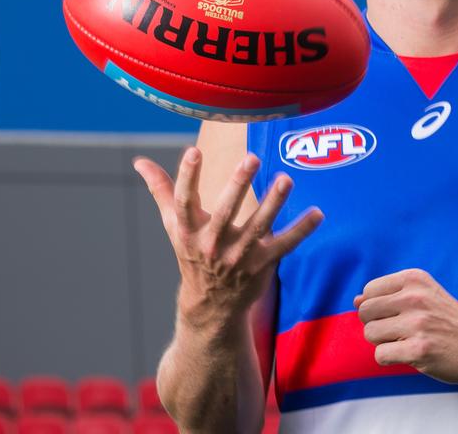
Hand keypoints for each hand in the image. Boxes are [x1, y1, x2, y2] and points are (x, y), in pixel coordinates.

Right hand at [135, 148, 322, 330]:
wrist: (210, 305)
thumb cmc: (192, 253)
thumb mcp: (175, 225)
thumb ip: (162, 190)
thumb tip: (139, 161)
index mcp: (189, 230)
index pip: (185, 201)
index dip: (187, 176)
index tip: (193, 151)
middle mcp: (212, 243)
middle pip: (225, 211)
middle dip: (238, 184)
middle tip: (252, 157)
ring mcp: (239, 256)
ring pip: (258, 226)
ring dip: (274, 202)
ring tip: (287, 178)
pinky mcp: (262, 264)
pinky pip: (285, 245)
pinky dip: (302, 230)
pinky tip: (318, 212)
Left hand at [355, 268, 457, 383]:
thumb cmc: (448, 319)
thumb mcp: (423, 295)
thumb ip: (388, 295)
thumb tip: (355, 300)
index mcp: (414, 279)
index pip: (369, 291)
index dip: (377, 307)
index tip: (398, 314)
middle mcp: (415, 298)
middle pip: (365, 313)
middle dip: (376, 325)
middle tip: (399, 331)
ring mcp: (417, 325)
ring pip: (371, 334)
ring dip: (384, 343)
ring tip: (407, 341)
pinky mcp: (419, 350)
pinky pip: (380, 355)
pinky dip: (391, 358)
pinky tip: (410, 354)